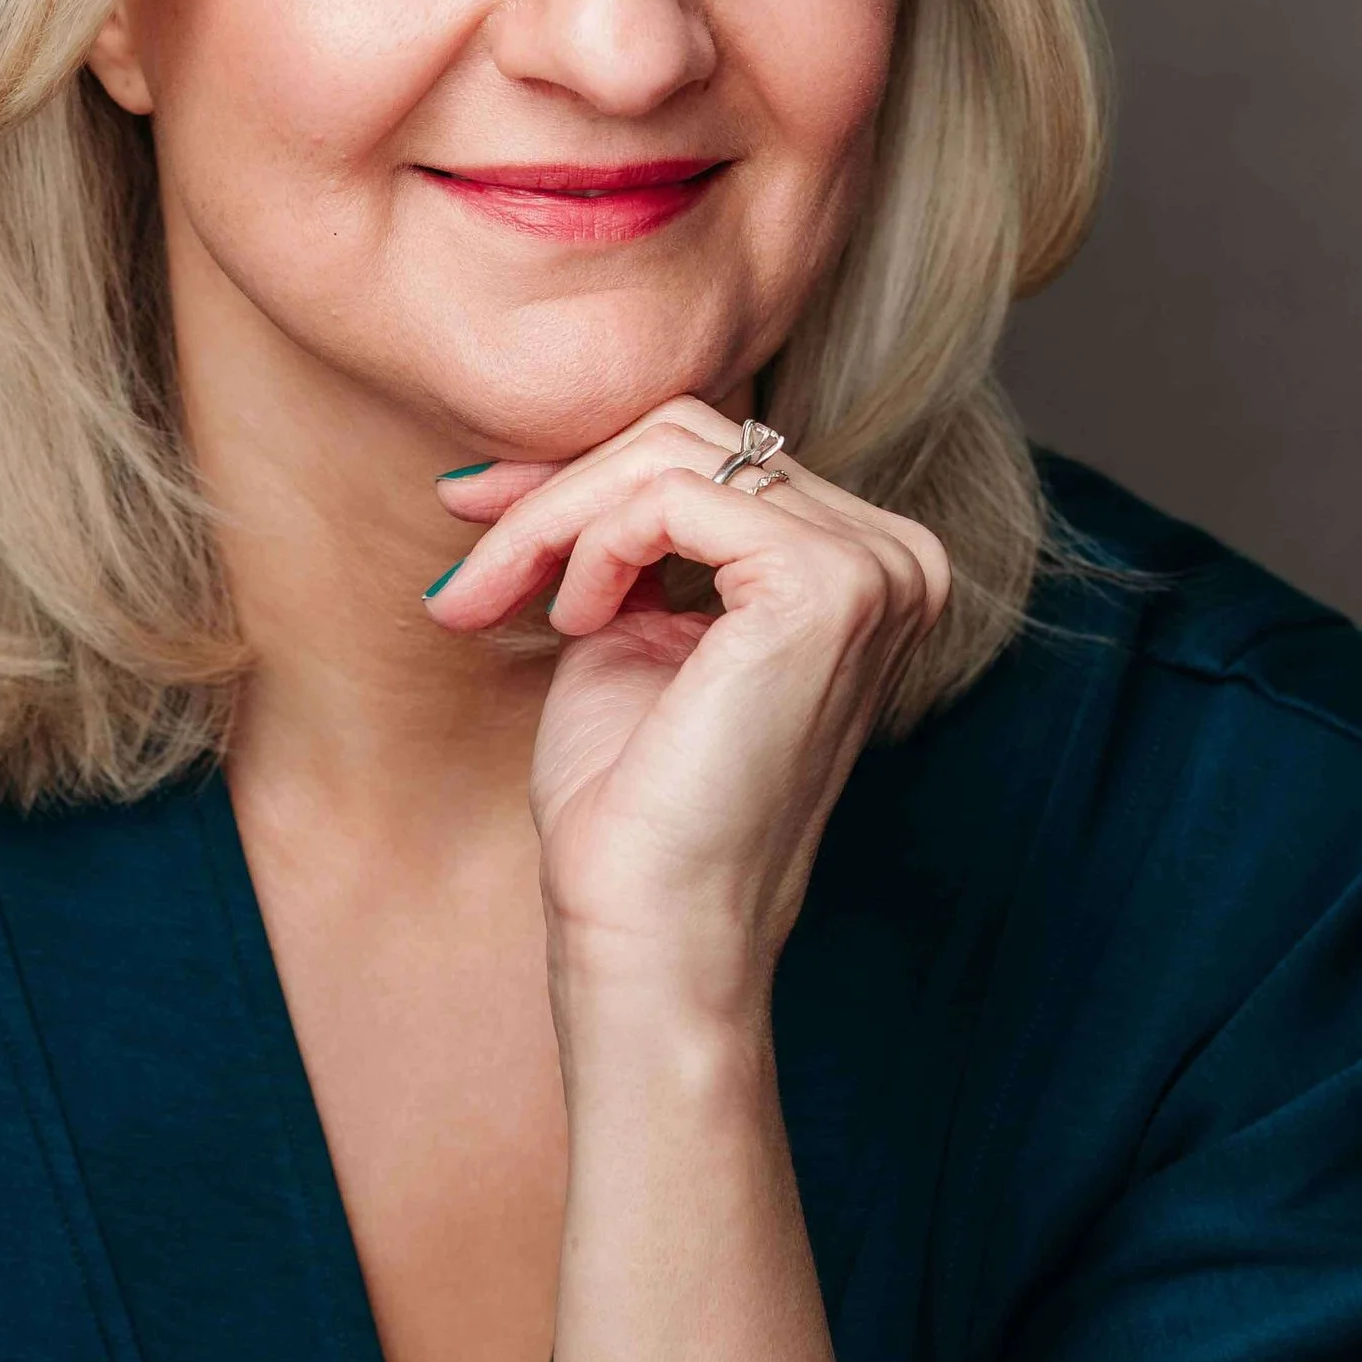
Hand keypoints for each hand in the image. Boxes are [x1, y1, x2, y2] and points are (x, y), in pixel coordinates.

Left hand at [425, 398, 947, 1012]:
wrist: (650, 926)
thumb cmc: (634, 803)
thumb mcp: (630, 627)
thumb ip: (629, 532)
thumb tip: (551, 445)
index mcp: (862, 566)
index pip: (712, 455)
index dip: (577, 473)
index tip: (471, 510)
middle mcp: (895, 557)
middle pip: (691, 436)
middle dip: (553, 488)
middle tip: (466, 569)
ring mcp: (874, 568)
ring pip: (670, 454)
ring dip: (552, 520)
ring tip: (494, 601)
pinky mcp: (828, 585)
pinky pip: (669, 497)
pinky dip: (588, 544)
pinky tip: (572, 622)